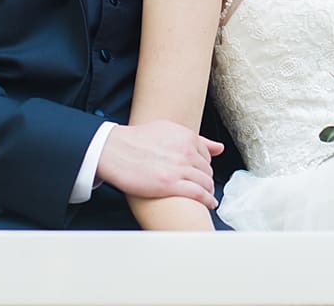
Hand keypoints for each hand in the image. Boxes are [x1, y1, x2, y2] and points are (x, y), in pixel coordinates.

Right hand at [97, 120, 223, 208]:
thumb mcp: (168, 130)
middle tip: (203, 186)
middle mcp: (186, 152)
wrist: (113, 150)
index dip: (205, 166)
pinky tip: (209, 203)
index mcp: (187, 137)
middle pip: (207, 170)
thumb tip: (219, 148)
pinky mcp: (170, 185)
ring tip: (207, 196)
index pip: (207, 155)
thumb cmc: (137, 140)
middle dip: (206, 179)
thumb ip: (197, 139)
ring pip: (206, 182)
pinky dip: (207, 200)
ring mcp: (179, 168)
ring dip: (209, 191)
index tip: (202, 173)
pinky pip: (199, 194)